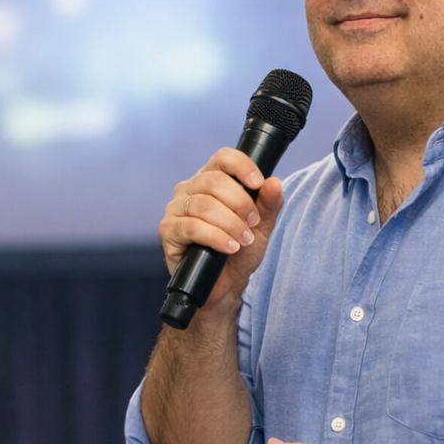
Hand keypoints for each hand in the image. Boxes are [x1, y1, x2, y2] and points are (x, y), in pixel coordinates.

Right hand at [161, 149, 283, 312]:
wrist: (225, 285)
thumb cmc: (240, 251)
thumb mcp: (261, 227)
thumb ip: (269, 204)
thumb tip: (275, 182)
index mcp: (210, 179)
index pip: (222, 158)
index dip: (241, 166)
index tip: (258, 183)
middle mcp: (189, 189)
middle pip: (214, 181)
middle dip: (240, 203)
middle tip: (253, 223)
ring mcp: (176, 209)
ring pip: (203, 204)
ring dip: (230, 223)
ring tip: (243, 240)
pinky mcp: (168, 231)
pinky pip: (192, 227)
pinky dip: (216, 237)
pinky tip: (229, 247)